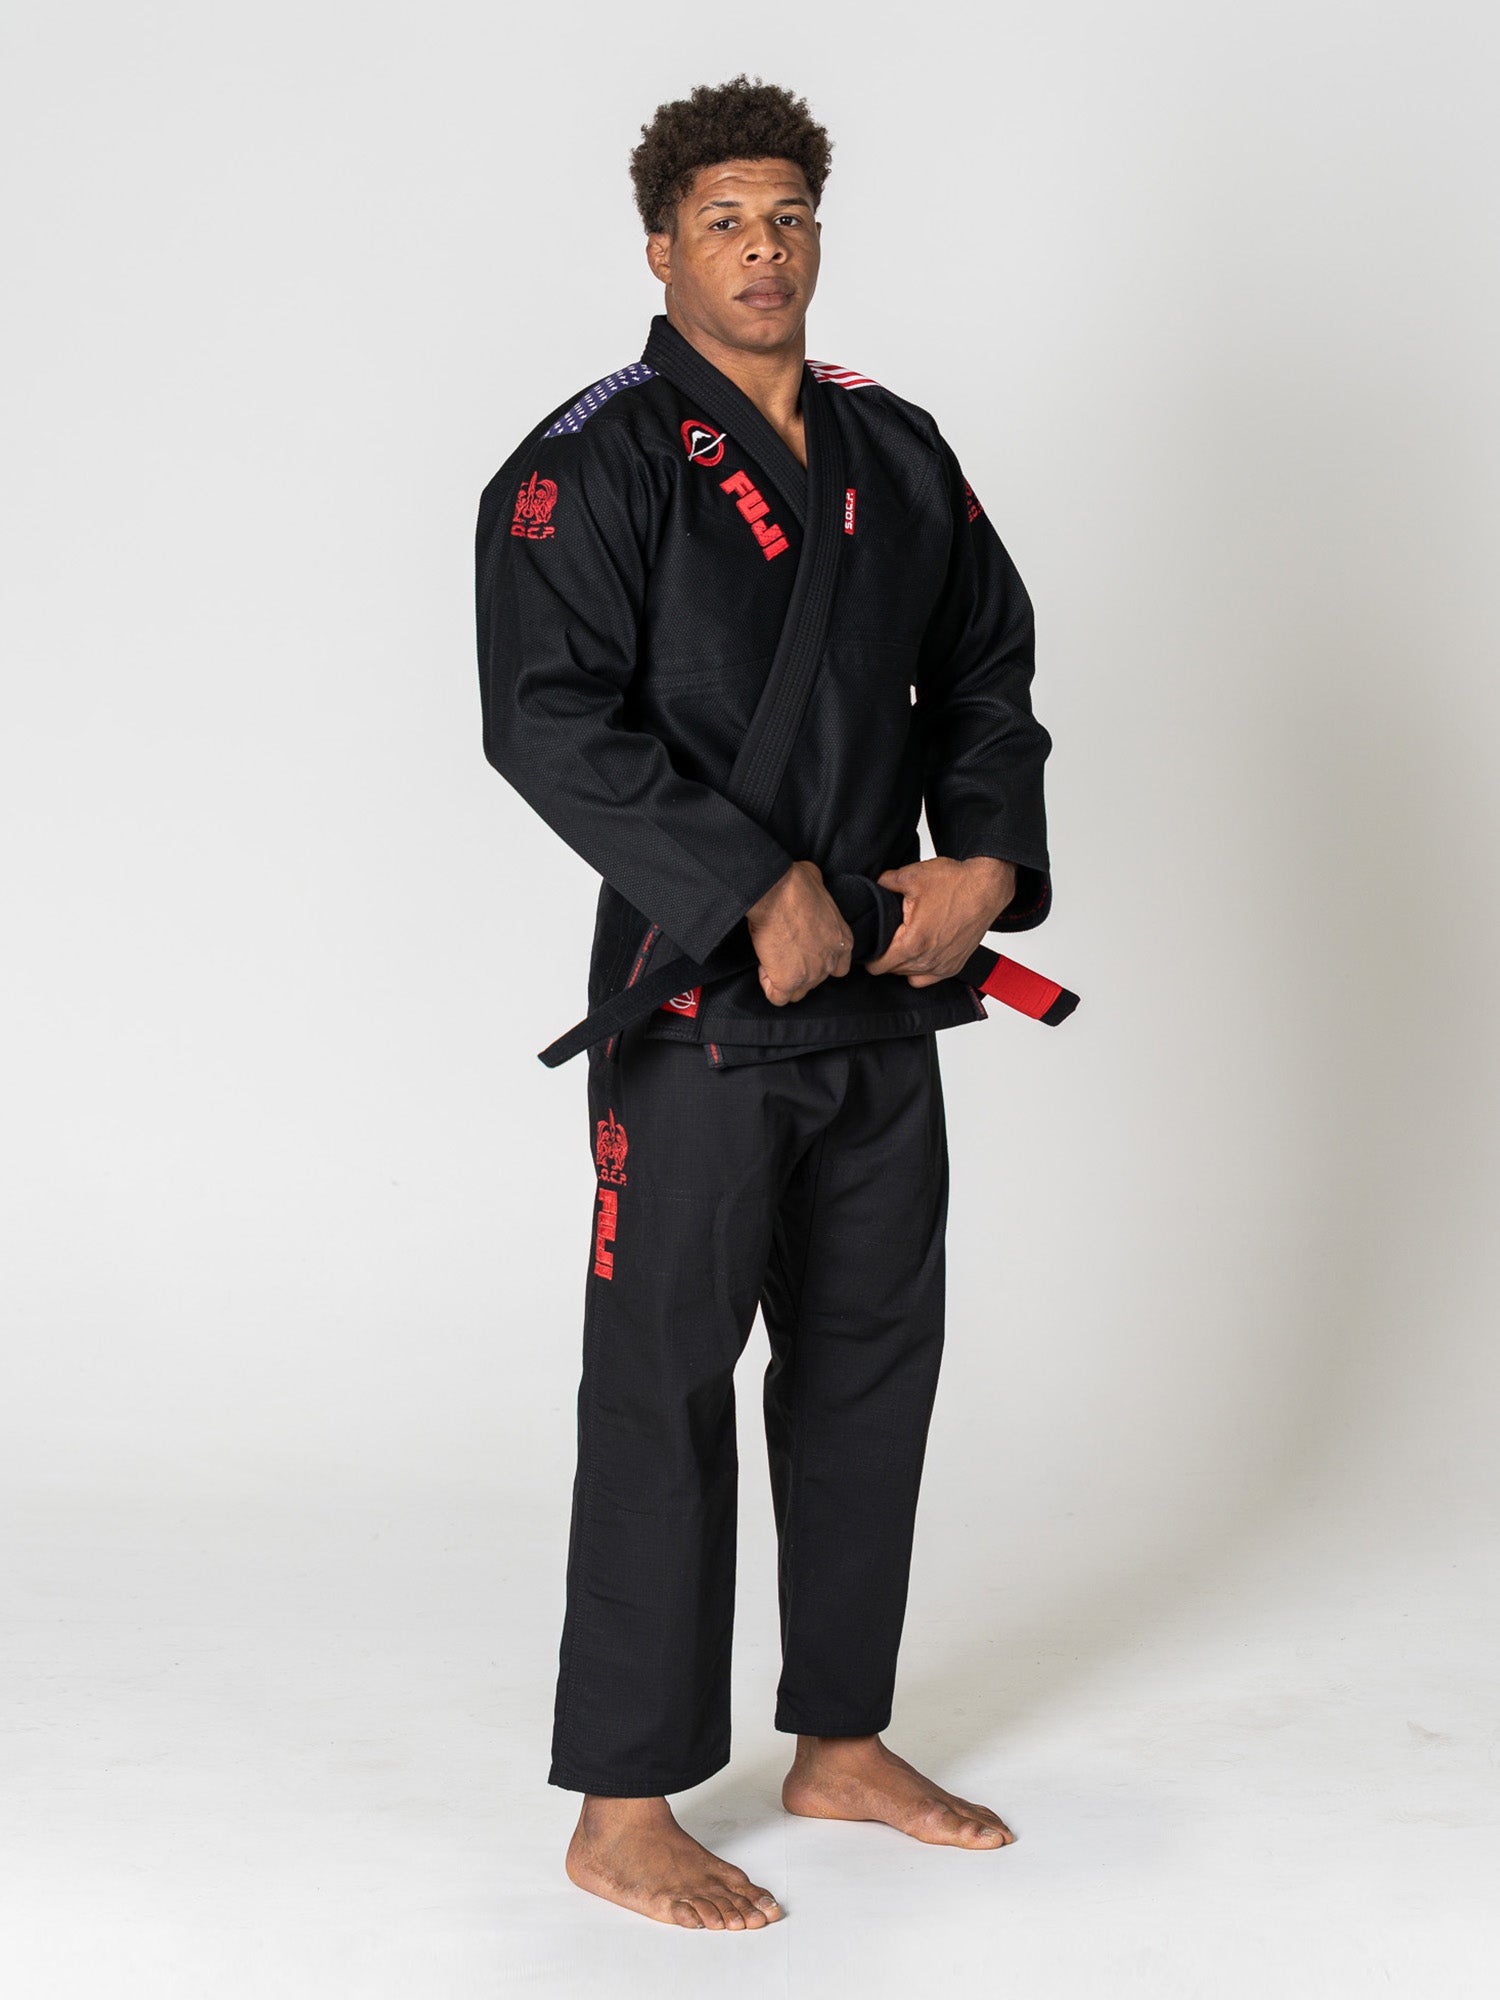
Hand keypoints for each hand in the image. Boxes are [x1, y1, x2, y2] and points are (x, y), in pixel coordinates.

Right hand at [745, 860, 854, 1005]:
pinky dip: (768, 986)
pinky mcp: (789, 981)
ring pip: (797, 993)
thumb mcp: (819, 884)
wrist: (776, 891)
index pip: (839, 967)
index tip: (801, 948)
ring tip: (770, 959)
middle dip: (798, 970)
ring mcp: (811, 974)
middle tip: (782, 951)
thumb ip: (819, 897)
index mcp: (843, 940)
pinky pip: (778, 998)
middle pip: (815, 981)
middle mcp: (831, 961)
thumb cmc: (795, 882)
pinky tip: (763, 967)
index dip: (818, 960)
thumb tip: (809, 884)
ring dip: (783, 980)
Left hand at [862, 856, 1016, 986]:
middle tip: (888, 936)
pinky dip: (921, 970)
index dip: (869, 956)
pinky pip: (928, 979)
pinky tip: (920, 952)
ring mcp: (943, 966)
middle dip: (886, 956)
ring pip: (910, 976)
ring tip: (904, 942)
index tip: (869, 945)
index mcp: (913, 943)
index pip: (878, 966)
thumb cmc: (955, 883)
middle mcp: (928, 960)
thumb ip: (885, 883)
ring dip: (903, 964)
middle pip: (892, 971)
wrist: (987, 888)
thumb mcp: (912, 876)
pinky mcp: (955, 966)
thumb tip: (874, 887)